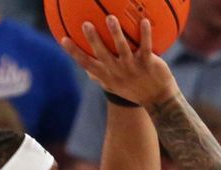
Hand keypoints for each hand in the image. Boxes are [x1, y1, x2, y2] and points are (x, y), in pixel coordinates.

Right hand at [61, 17, 177, 108]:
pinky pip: (146, 47)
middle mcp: (117, 72)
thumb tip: (86, 70)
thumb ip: (100, 76)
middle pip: (102, 54)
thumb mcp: (114, 86)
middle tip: (86, 24)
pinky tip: (144, 21)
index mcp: (106, 76)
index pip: (86, 63)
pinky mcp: (148, 64)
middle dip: (93, 39)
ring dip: (116, 33)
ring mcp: (132, 68)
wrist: (157, 99)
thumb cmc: (133, 89)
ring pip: (122, 48)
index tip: (63, 39)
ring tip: (110, 18)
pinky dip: (145, 34)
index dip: (74, 52)